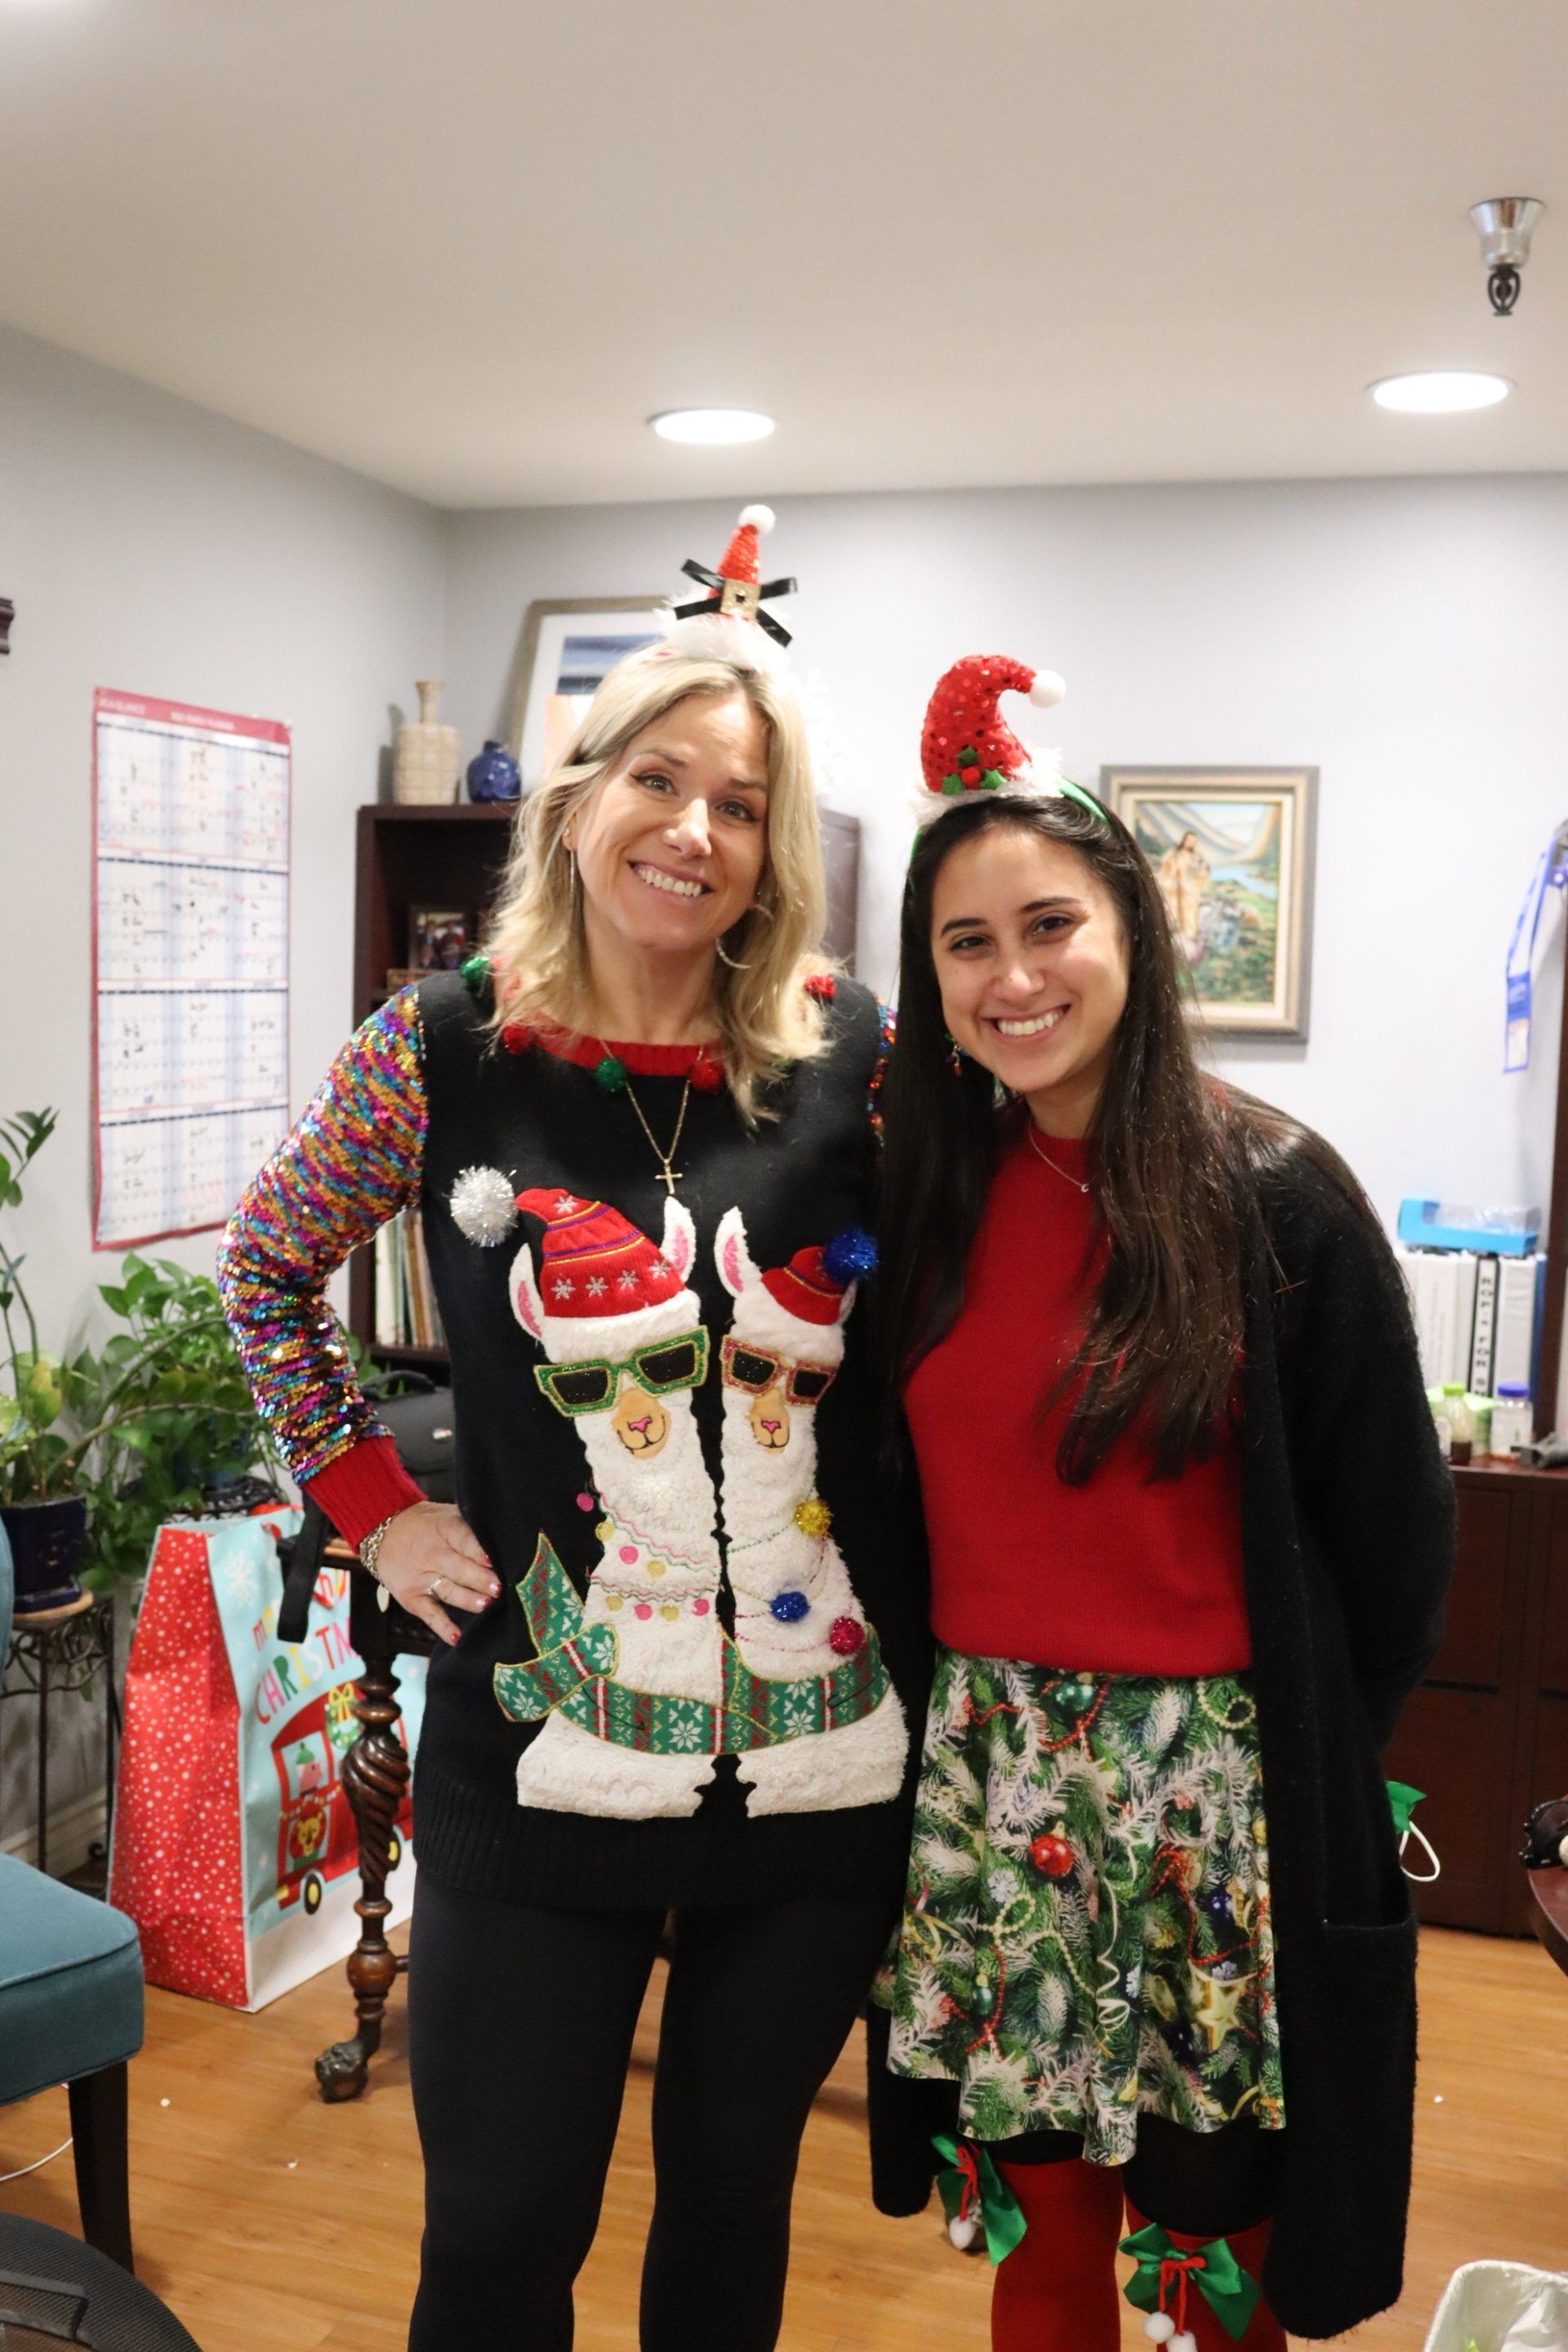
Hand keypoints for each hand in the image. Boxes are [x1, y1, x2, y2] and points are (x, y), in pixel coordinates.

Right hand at [372, 1502, 500, 1644]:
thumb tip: (505, 1540)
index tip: (494, 1561)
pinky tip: (457, 1637)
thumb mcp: (447, 1514)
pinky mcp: (412, 1598)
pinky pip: (430, 1615)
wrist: (384, 1532)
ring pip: (448, 1591)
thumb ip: (472, 1526)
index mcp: (444, 1530)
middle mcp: (432, 1555)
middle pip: (459, 1568)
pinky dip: (443, 1627)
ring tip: (486, 1605)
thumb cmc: (426, 1525)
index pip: (464, 1540)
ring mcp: (421, 1578)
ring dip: (468, 1599)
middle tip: (498, 1588)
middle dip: (480, 1579)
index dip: (478, 1551)